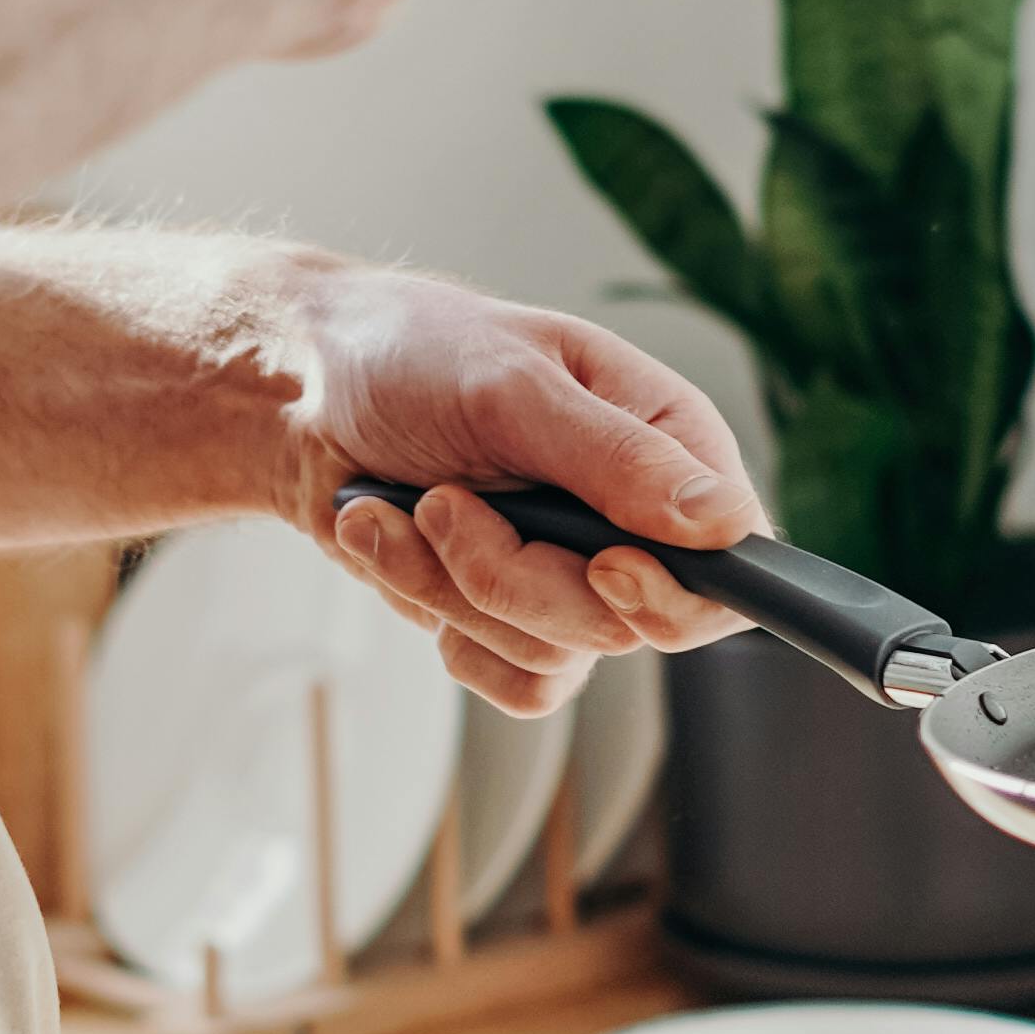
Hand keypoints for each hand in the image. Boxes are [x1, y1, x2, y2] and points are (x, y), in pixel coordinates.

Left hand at [279, 263, 754, 713]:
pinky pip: (512, 680)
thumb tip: (722, 523)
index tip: (601, 565)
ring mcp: (573, 575)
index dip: (674, 592)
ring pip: (555, 653)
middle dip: (517, 579)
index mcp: (666, 444)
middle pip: (629, 625)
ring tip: (406, 508)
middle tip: (445, 505)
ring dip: (450, 586)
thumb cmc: (412, 354)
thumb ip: (617, 457)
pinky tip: (399, 550)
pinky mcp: (513, 618)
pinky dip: (438, 620)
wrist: (304, 392)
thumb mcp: (513, 386)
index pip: (730, 562)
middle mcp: (636, 521)